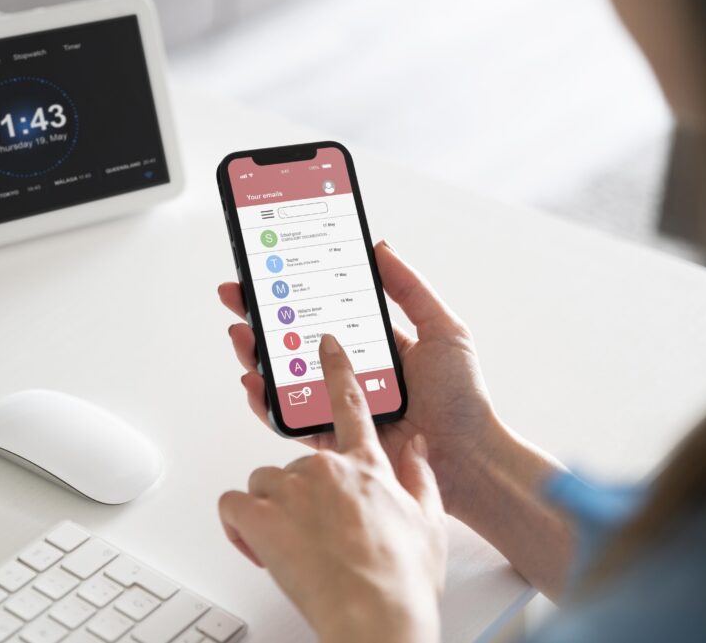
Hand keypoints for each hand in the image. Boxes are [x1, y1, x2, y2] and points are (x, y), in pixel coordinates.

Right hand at [218, 240, 498, 514]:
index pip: (322, 312)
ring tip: (241, 333)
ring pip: (284, 377)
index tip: (269, 271)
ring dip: (255, 354)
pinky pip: (289, 419)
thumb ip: (410, 288)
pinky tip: (253, 381)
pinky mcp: (331, 438)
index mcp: (372, 345)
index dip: (292, 292)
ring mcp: (337, 405)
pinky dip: (266, 401)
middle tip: (237, 295)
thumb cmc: (463, 399)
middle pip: (293, 341)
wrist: (468, 458)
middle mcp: (350, 373)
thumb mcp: (442, 329)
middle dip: (261, 317)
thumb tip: (379, 246)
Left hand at [219, 334, 446, 642]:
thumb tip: (418, 447)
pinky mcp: (260, 516)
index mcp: (367, 465)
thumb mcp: (430, 523)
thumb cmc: (403, 580)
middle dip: (296, 496)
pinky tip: (257, 546)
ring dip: (269, 510)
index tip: (324, 344)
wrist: (376, 617)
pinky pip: (233, 504)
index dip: (335, 368)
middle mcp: (326, 468)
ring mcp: (291, 489)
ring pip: (262, 482)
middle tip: (310, 534)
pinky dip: (239, 525)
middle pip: (294, 462)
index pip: (349, 402)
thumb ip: (420, 476)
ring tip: (290, 546)